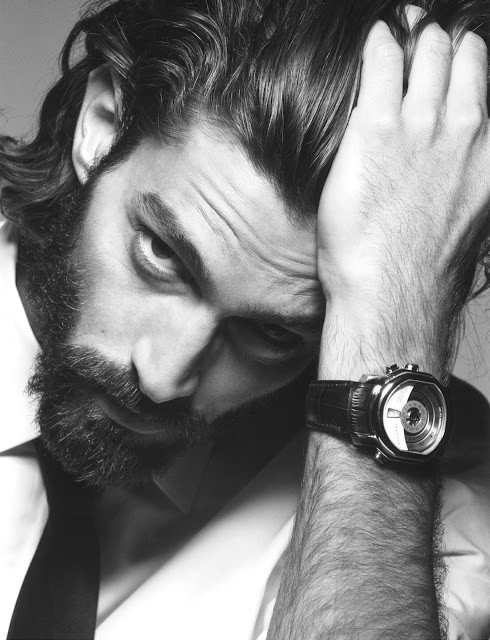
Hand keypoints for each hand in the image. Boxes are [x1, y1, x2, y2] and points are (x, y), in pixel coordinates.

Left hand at [317, 18, 489, 377]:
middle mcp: (467, 130)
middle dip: (440, 43)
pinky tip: (373, 41)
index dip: (464, 64)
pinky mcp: (376, 130)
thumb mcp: (468, 217)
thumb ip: (466, 177)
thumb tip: (457, 166)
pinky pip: (381, 61)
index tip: (449, 61)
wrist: (393, 296)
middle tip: (421, 37)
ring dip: (414, 36)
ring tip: (399, 31)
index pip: (483, 82)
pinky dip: (379, 45)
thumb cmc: (422, 269)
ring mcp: (423, 127)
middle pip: (459, 57)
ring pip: (427, 50)